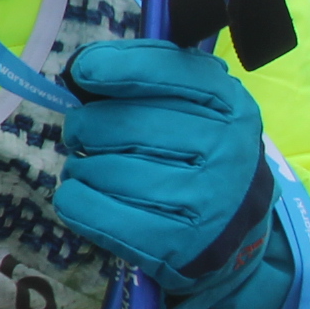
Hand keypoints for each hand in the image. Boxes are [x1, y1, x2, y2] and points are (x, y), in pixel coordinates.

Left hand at [57, 41, 288, 308]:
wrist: (235, 231)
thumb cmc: (200, 155)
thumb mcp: (199, 107)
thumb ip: (151, 76)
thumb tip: (84, 66)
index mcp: (230, 107)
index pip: (163, 72)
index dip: (113, 67)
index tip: (84, 73)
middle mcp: (223, 150)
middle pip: (119, 124)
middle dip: (85, 126)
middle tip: (84, 135)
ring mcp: (202, 200)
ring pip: (101, 168)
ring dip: (80, 166)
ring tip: (91, 169)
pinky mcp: (174, 242)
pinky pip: (94, 210)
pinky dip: (74, 199)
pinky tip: (82, 193)